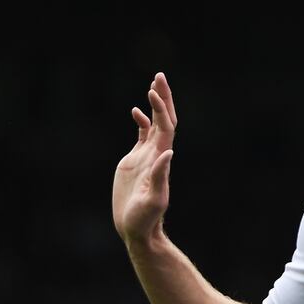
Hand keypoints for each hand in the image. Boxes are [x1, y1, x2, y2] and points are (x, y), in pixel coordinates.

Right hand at [112, 72, 177, 243]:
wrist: (138, 228)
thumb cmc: (146, 218)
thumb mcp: (154, 199)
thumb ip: (160, 177)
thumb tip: (168, 153)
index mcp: (161, 159)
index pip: (165, 127)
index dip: (161, 109)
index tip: (153, 92)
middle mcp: (157, 154)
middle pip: (164, 120)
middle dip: (163, 98)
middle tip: (159, 75)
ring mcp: (147, 156)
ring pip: (155, 124)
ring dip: (155, 105)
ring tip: (153, 84)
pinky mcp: (136, 161)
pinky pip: (142, 135)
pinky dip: (142, 121)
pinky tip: (135, 111)